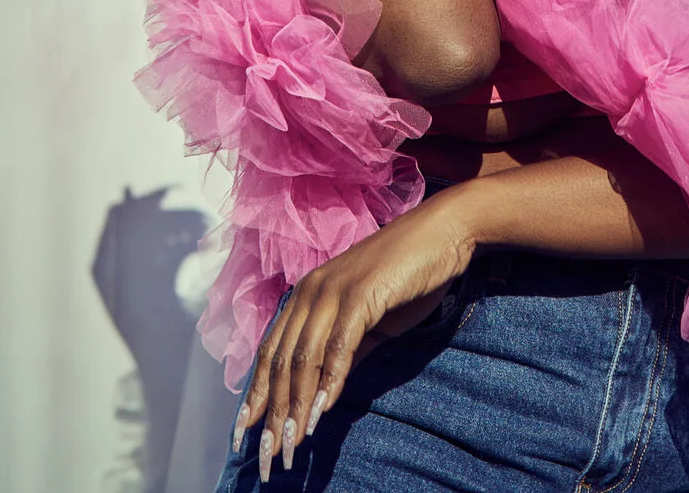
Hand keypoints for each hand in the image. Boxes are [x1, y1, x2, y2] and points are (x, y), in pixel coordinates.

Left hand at [235, 193, 477, 478]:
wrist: (443, 233)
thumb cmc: (408, 275)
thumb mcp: (370, 321)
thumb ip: (344, 351)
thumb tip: (323, 391)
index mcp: (306, 295)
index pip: (271, 353)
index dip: (256, 395)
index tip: (245, 434)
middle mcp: (311, 291)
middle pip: (281, 362)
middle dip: (272, 413)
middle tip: (270, 455)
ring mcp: (334, 291)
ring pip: (304, 358)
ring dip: (297, 406)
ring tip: (292, 444)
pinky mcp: (361, 295)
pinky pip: (339, 346)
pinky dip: (329, 381)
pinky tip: (323, 411)